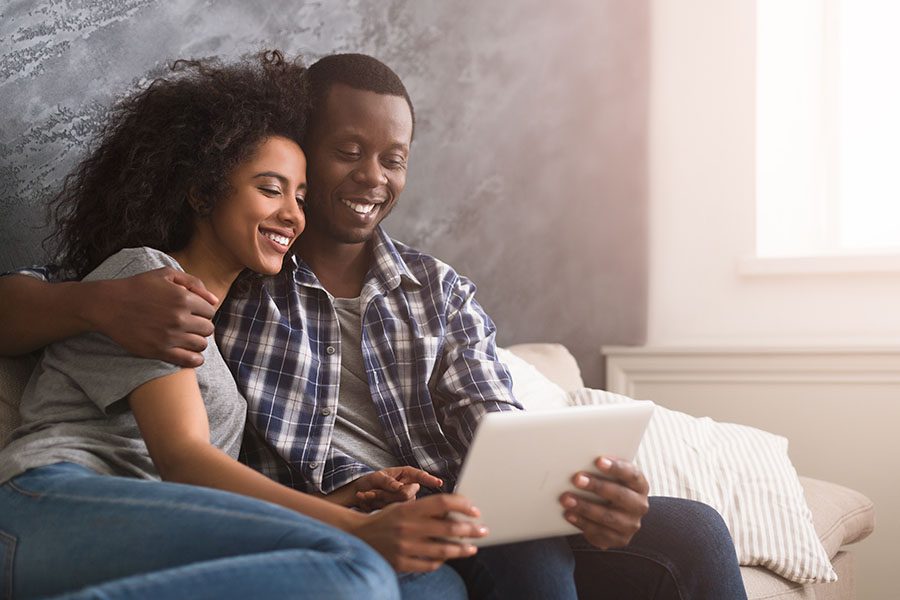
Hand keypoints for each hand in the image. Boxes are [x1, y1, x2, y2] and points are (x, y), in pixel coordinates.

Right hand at [88, 267, 217, 366]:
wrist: (108, 304)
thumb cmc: (138, 287)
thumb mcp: (166, 274)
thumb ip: (193, 283)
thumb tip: (214, 300)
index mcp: (183, 298)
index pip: (210, 311)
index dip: (203, 312)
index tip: (194, 314)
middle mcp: (180, 318)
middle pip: (208, 328)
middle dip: (202, 327)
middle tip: (191, 326)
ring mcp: (170, 336)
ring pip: (201, 345)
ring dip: (198, 342)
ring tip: (189, 339)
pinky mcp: (160, 350)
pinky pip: (189, 360)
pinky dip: (195, 359)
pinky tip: (192, 355)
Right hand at [349, 493, 487, 572]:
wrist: (358, 537)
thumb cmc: (386, 519)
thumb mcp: (402, 506)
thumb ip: (426, 509)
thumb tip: (456, 511)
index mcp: (409, 509)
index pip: (442, 503)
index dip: (462, 505)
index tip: (475, 510)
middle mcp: (408, 527)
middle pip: (448, 527)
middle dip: (470, 529)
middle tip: (483, 530)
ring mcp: (405, 547)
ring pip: (443, 550)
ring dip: (462, 549)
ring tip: (473, 548)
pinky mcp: (402, 563)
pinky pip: (429, 564)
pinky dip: (441, 561)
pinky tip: (448, 557)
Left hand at [353, 467, 443, 510]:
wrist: (358, 494)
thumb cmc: (369, 482)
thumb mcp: (375, 477)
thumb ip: (387, 481)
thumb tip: (399, 487)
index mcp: (406, 475)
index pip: (420, 476)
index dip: (429, 480)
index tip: (438, 483)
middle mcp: (408, 488)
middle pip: (406, 495)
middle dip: (387, 493)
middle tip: (373, 490)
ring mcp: (404, 502)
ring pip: (398, 505)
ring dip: (378, 499)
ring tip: (368, 494)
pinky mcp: (398, 512)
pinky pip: (389, 512)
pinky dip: (374, 504)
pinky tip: (365, 498)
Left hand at [559, 457, 649, 549]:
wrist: (615, 515)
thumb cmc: (610, 487)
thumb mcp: (611, 477)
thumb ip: (603, 469)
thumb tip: (581, 459)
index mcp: (640, 485)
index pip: (631, 474)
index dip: (616, 467)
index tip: (598, 460)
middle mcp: (639, 505)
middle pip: (619, 495)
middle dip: (596, 486)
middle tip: (576, 478)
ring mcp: (630, 525)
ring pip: (608, 516)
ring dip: (585, 507)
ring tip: (566, 498)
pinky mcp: (619, 539)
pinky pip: (599, 533)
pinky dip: (582, 523)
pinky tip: (569, 514)